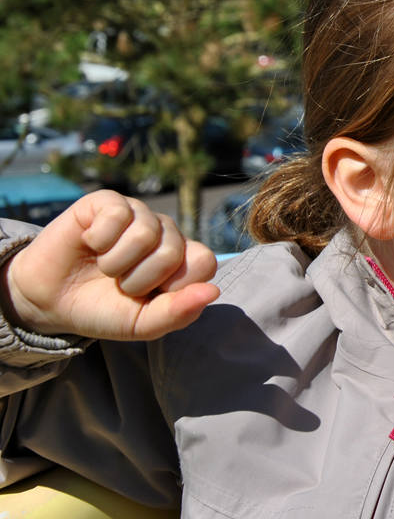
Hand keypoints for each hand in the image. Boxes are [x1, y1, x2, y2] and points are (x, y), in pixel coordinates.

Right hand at [1, 190, 218, 339]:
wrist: (50, 300)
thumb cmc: (102, 308)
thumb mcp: (142, 323)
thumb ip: (179, 312)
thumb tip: (213, 292)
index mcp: (182, 259)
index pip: (204, 262)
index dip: (175, 287)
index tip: (150, 296)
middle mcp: (165, 232)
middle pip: (173, 251)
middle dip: (139, 280)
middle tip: (120, 284)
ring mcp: (138, 214)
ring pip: (145, 234)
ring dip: (116, 263)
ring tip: (105, 267)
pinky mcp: (108, 202)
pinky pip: (118, 214)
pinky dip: (99, 240)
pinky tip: (91, 244)